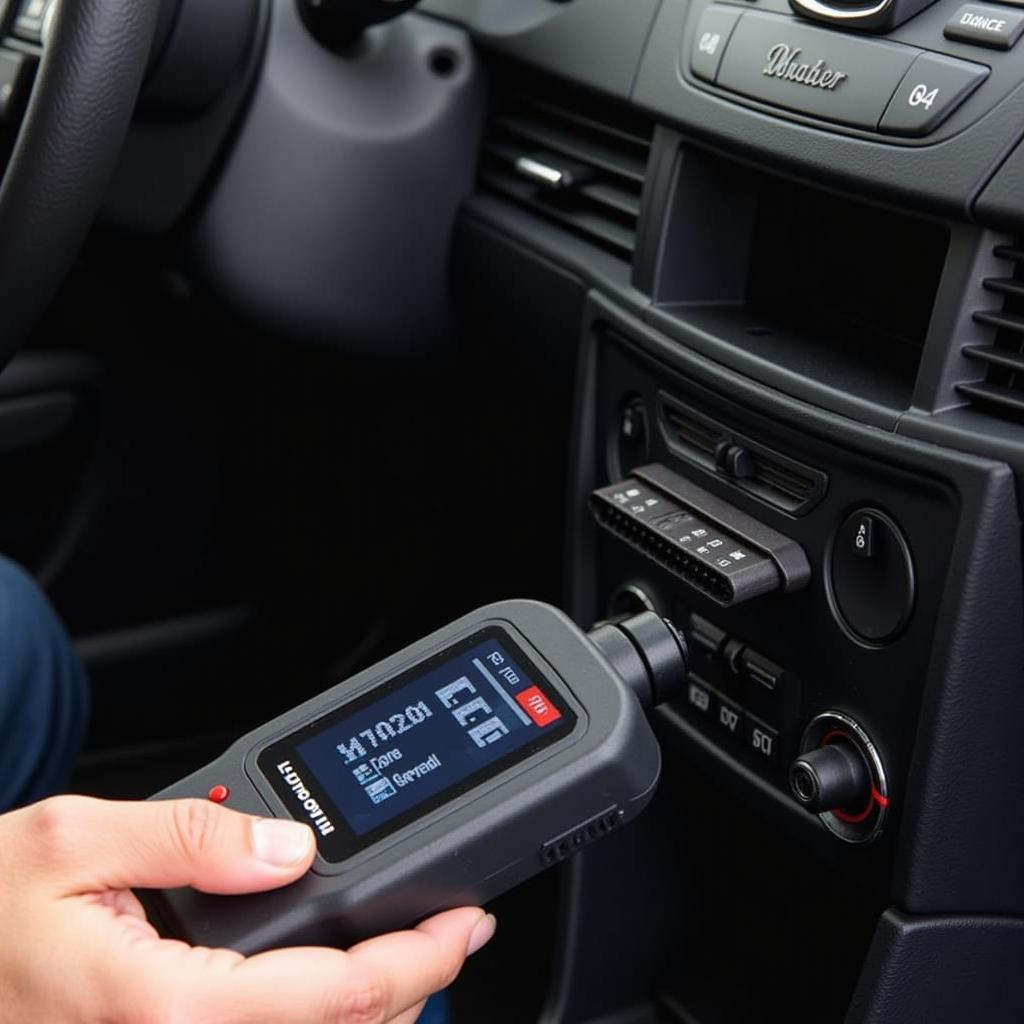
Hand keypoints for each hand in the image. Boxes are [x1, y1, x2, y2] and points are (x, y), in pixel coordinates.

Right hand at [0, 795, 495, 1022]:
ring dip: (366, 1011)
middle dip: (409, 990)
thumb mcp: (76, 838)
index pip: (339, 995)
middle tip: (444, 935)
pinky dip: (315, 1017)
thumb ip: (195, 834)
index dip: (421, 961)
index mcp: (167, 1006)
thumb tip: (289, 845)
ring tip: (398, 955)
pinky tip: (321, 983)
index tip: (465, 926)